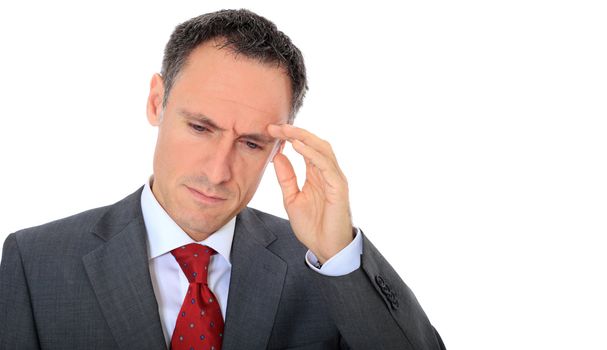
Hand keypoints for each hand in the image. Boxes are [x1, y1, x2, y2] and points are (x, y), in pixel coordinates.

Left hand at [267, 124, 353, 263]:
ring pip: (322, 149)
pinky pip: (326, 165)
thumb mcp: (292, 198)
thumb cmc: (313, 226)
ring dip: (303, 137)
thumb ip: (286, 177)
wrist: (326, 249)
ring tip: (286, 130)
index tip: (271, 130)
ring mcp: (335, 179)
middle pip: (315, 143)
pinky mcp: (339, 187)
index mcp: (317, 175)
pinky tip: (298, 147)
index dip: (290, 137)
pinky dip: (312, 154)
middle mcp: (328, 173)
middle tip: (275, 125)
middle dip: (296, 132)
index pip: (305, 148)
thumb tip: (277, 156)